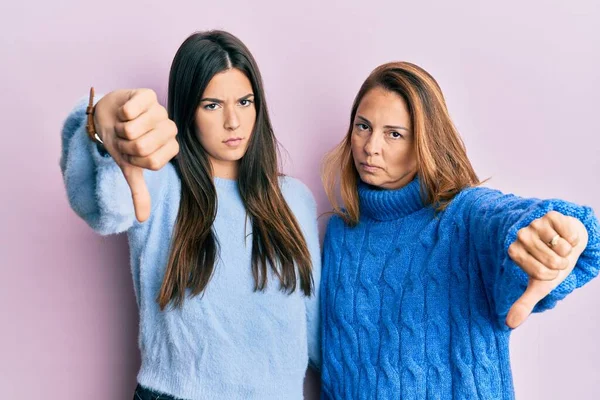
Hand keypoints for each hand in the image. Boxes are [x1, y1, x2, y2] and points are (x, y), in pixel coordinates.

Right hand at [94, 89, 178, 221]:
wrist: (107, 116)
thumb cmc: (122, 142)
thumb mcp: (129, 167)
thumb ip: (139, 191)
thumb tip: (142, 219)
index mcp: (170, 147)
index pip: (153, 162)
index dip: (135, 160)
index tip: (131, 154)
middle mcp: (169, 127)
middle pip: (143, 147)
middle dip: (125, 146)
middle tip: (125, 139)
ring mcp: (160, 110)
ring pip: (133, 129)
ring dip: (120, 130)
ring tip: (123, 126)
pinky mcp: (147, 94)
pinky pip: (131, 109)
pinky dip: (120, 114)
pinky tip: (124, 111)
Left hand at [506, 211, 587, 327]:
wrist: (568, 243)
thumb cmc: (552, 265)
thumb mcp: (539, 285)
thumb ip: (524, 303)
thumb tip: (509, 324)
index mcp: (514, 251)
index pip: (540, 273)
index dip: (551, 274)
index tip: (547, 269)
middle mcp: (521, 235)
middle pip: (551, 261)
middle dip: (560, 263)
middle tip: (556, 257)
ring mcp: (535, 223)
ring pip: (561, 247)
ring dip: (568, 251)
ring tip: (560, 247)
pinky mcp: (551, 215)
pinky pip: (569, 233)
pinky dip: (573, 238)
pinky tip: (566, 236)